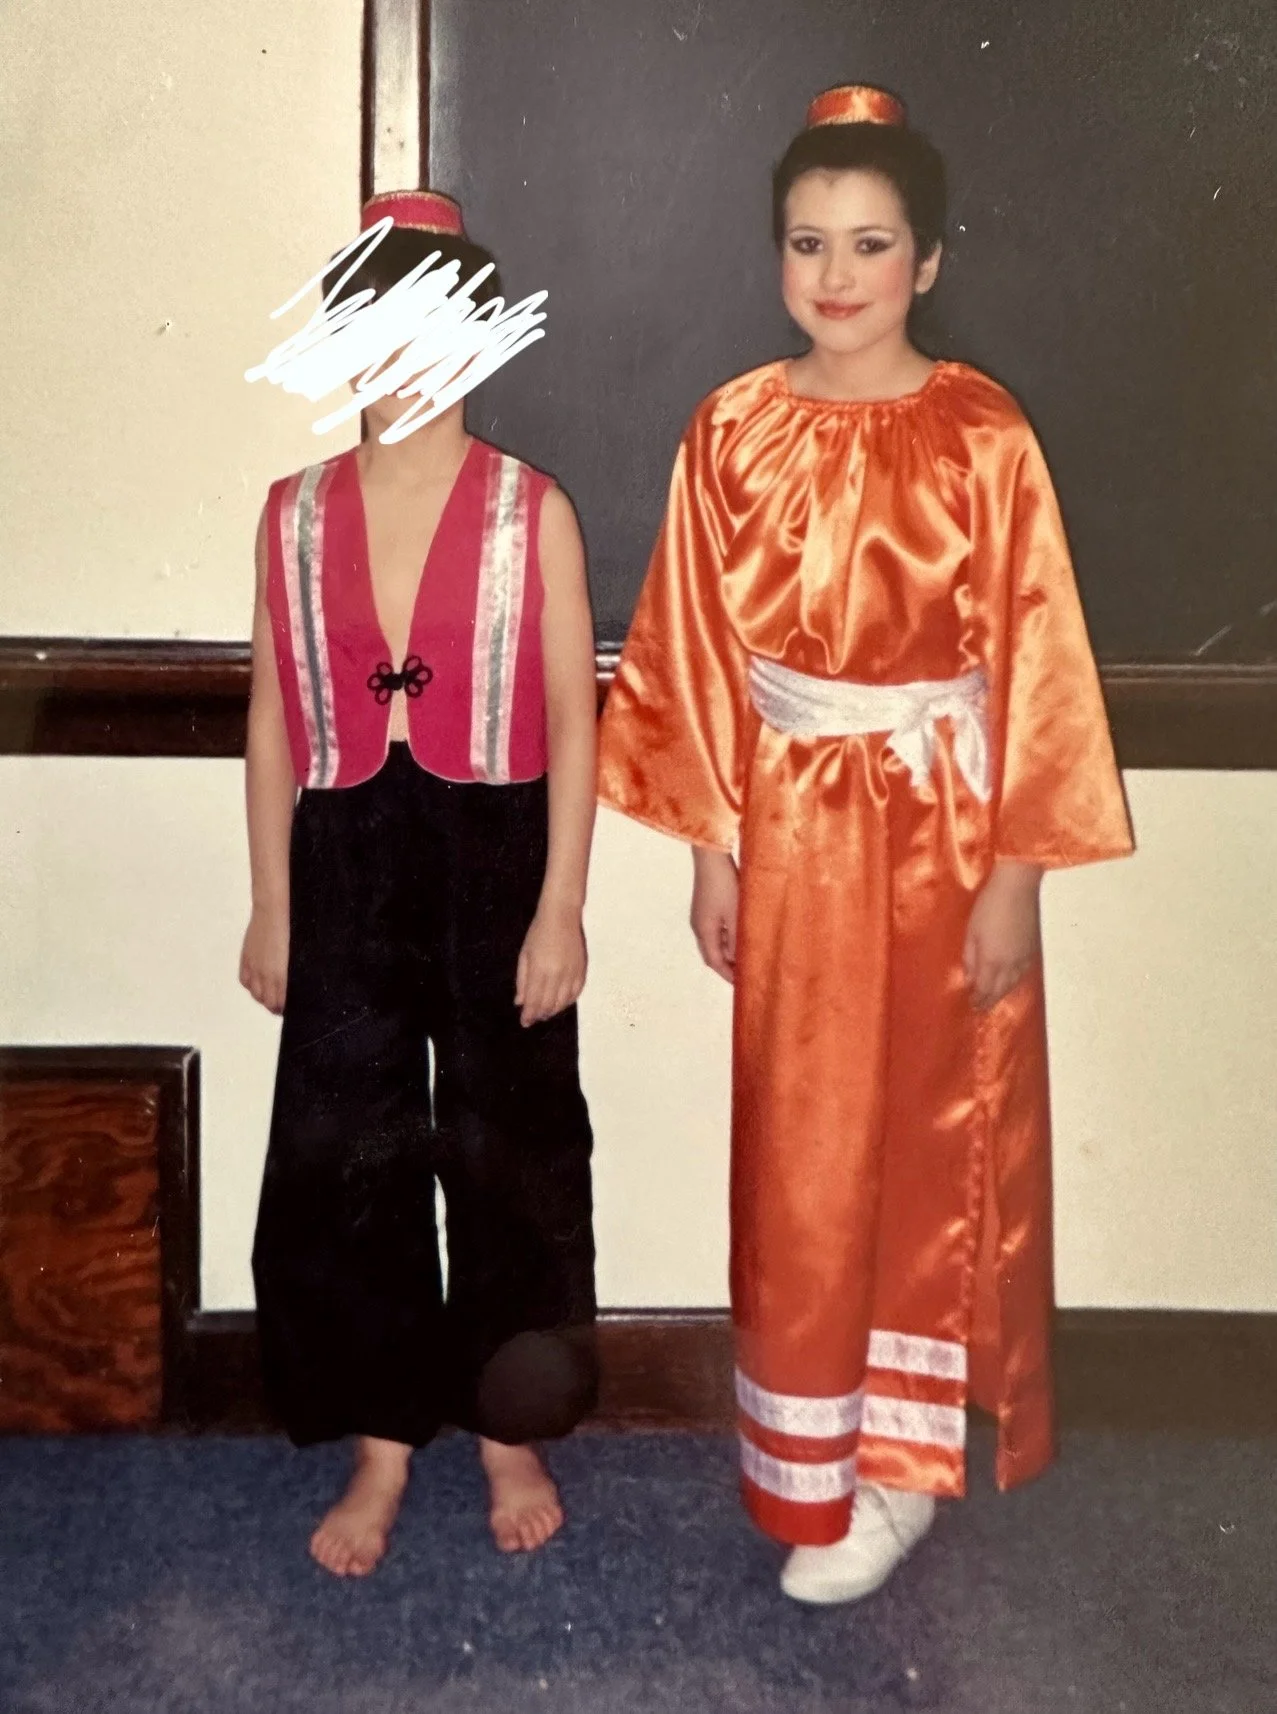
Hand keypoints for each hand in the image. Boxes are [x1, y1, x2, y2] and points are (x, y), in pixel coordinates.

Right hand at [239, 905, 288, 1014]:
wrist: (272, 912)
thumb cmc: (291, 929)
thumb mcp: (297, 955)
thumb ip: (294, 972)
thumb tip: (294, 984)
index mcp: (281, 975)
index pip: (281, 1002)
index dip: (284, 1008)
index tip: (289, 1009)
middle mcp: (266, 974)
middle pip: (267, 1001)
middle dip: (274, 1007)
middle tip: (281, 1007)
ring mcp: (254, 967)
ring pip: (256, 994)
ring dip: (262, 999)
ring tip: (270, 999)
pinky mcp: (247, 958)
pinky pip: (245, 980)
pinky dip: (251, 986)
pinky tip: (257, 986)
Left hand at [516, 899, 586, 1026]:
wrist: (562, 915)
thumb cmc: (538, 932)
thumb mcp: (524, 955)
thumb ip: (522, 980)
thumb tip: (520, 1002)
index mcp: (540, 970)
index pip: (534, 1000)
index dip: (529, 1015)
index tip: (525, 1022)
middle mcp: (558, 974)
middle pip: (549, 1004)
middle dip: (540, 1014)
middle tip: (534, 1018)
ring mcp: (572, 973)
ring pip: (564, 1002)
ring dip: (554, 1010)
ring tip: (546, 1013)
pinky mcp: (582, 969)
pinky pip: (576, 993)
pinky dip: (568, 1001)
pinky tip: (561, 1003)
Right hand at [691, 848, 738, 983]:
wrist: (711, 857)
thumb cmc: (724, 884)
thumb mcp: (735, 914)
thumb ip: (737, 939)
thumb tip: (738, 960)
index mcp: (704, 931)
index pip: (715, 962)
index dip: (728, 975)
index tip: (742, 985)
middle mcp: (699, 926)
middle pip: (712, 954)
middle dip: (727, 966)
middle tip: (745, 975)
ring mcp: (702, 916)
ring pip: (715, 942)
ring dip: (729, 951)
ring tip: (746, 957)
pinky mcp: (707, 907)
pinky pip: (717, 930)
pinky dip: (728, 938)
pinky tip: (741, 936)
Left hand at [963, 862, 1041, 1010]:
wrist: (1019, 886)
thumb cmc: (989, 905)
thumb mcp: (971, 930)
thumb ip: (970, 957)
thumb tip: (968, 979)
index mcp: (992, 960)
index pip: (985, 988)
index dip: (978, 999)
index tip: (971, 1005)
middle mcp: (1011, 964)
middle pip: (1001, 989)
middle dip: (990, 1000)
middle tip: (981, 1008)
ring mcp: (1025, 956)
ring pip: (1014, 983)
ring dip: (1003, 993)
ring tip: (994, 998)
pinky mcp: (1033, 947)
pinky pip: (1023, 972)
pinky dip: (1014, 981)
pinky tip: (1010, 980)